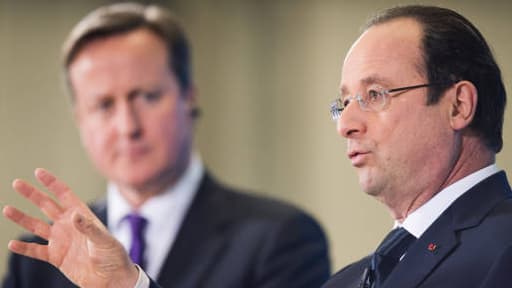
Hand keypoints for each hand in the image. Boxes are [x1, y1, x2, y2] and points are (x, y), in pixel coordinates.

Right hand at [3, 168, 138, 287]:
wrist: (112, 278)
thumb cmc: (113, 255)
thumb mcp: (104, 240)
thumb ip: (88, 228)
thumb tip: (74, 215)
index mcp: (82, 215)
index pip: (64, 194)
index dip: (52, 183)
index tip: (38, 172)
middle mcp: (68, 225)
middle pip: (46, 205)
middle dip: (32, 194)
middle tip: (17, 183)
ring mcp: (61, 240)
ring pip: (37, 226)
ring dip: (22, 218)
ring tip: (7, 209)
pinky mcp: (56, 257)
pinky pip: (36, 251)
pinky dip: (24, 248)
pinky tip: (12, 243)